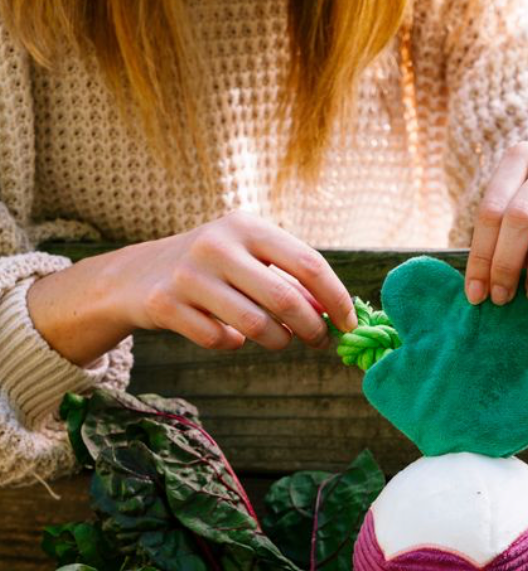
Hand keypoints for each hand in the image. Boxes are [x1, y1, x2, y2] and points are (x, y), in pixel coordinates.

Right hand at [28, 212, 356, 366]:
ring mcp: (188, 275)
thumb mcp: (248, 259)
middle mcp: (217, 245)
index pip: (307, 263)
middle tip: (319, 342)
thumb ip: (289, 280)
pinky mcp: (166, 305)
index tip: (349, 323)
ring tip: (278, 340)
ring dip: (277, 341)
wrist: (136, 275)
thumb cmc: (211, 268)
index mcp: (245, 226)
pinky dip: (233, 344)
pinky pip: (220, 340)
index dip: (335, 297)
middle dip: (311, 329)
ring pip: (256, 326)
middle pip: (285, 300)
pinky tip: (227, 334)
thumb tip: (333, 314)